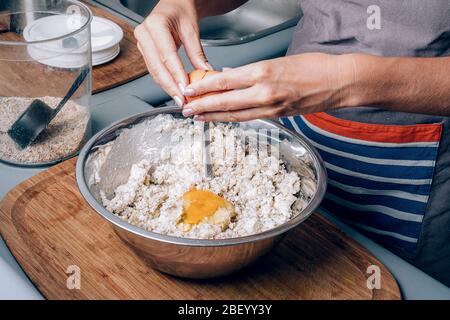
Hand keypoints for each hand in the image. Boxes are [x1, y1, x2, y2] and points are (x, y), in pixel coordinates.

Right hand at [134, 0, 212, 106]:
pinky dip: (164, 82)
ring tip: (180, 99)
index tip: (185, 88)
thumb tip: (205, 71)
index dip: (176, 75)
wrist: (173, 4)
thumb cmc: (181, 11)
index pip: (167, 55)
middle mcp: (144, 34)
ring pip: (154, 71)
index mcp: (156, 25)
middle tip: (182, 100)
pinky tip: (174, 90)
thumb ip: (197, 52)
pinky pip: (154, 70)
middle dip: (170, 86)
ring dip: (167, 87)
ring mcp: (142, 43)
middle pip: (157, 67)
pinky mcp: (144, 52)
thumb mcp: (192, 29)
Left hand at [182, 53, 354, 120]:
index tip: (189, 89)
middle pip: (225, 101)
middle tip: (185, 110)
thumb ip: (252, 70)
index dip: (203, 87)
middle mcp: (264, 91)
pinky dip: (232, 119)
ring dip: (213, 117)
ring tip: (198, 118)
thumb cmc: (314, 67)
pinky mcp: (277, 116)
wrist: (338, 82)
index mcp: (263, 71)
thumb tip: (230, 75)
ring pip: (234, 114)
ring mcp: (271, 106)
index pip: (225, 80)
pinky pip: (249, 118)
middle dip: (202, 106)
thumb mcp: (279, 60)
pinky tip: (222, 119)